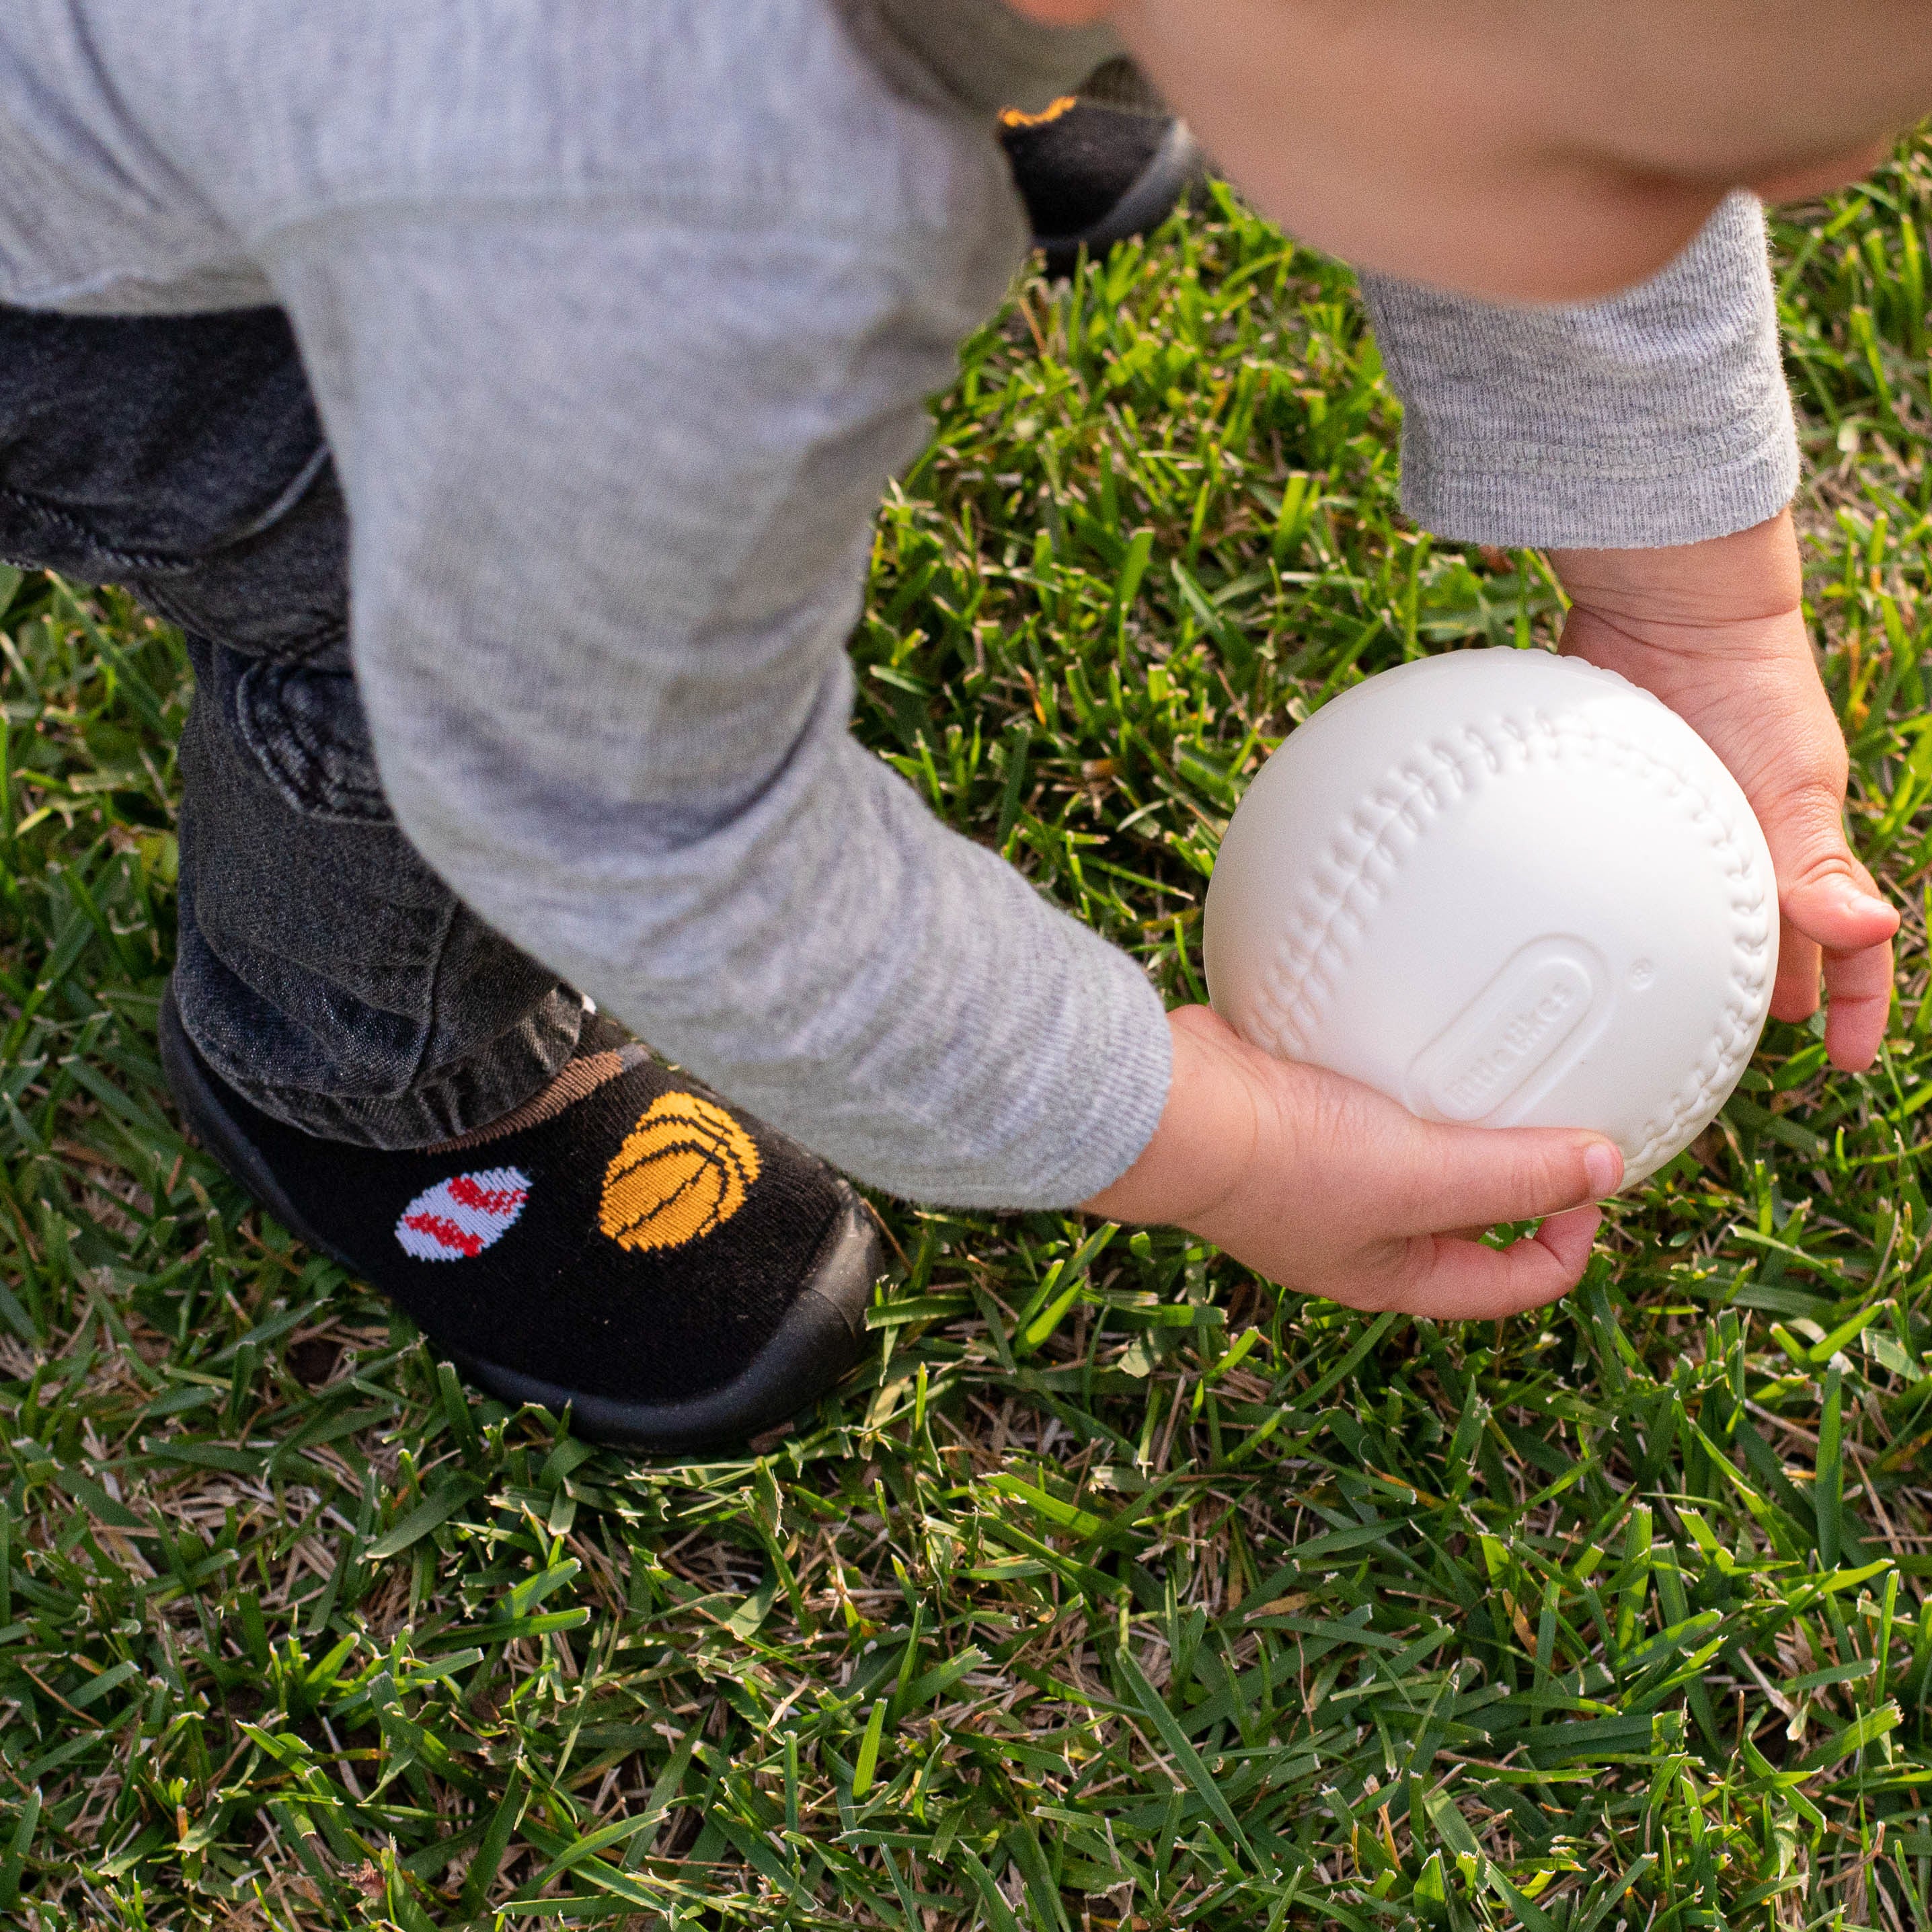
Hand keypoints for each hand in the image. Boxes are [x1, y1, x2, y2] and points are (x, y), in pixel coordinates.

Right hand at [1084, 1006, 1622, 1317]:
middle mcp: (1358, 1229)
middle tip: (1554, 1107)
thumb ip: (1517, 1176)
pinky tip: (1408, 1018)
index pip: (1508, 1283)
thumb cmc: (1280, 1164)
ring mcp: (1319, 1167)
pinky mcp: (1291, 1107)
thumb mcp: (1421, 1178)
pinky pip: (1364, 1088)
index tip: (1591, 1172)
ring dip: (1453, 1109)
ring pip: (1413, 1145)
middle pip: (1465, 1213)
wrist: (1171, 1109)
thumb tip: (1608, 1168)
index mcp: (1391, 1273)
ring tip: (1485, 1059)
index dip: (1570, 1240)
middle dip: (1517, 1169)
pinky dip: (1394, 1060)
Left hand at [1551, 512, 1898, 1069]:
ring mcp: (1686, 824)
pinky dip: (1619, 906)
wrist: (1672, 606)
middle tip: (1737, 1053)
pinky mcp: (1625, 806)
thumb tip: (1870, 932)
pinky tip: (1588, 935)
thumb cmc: (1747, 683)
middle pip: (1770, 938)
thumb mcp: (1790, 781)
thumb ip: (1818, 860)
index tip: (1845, 1064)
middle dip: (1766, 996)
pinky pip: (1624, 869)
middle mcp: (1748, 839)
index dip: (1857, 1004)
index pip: (1849, 943)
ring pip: (1697, 912)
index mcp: (1801, 844)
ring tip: (1664, 1015)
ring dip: (1691, 962)